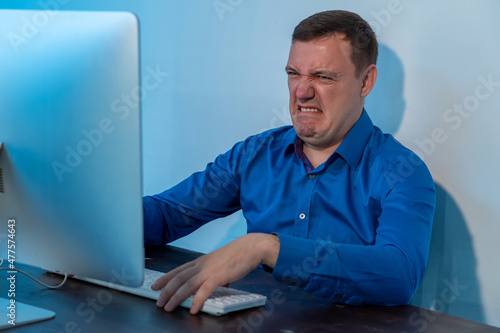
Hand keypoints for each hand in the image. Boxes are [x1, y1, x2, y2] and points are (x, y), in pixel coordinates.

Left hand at [151, 233, 278, 313]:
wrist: (250, 247)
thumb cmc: (238, 255)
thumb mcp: (220, 263)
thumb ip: (215, 273)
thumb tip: (217, 284)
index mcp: (201, 261)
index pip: (178, 270)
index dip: (165, 278)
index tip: (155, 285)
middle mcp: (201, 264)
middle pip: (178, 278)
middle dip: (165, 290)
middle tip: (157, 301)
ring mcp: (209, 270)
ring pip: (187, 284)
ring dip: (175, 297)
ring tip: (168, 307)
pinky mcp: (219, 276)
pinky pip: (205, 290)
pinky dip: (197, 300)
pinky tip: (193, 309)